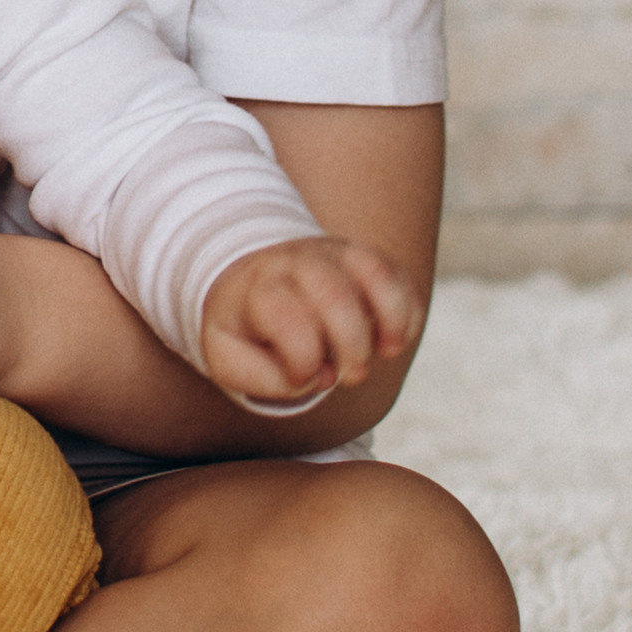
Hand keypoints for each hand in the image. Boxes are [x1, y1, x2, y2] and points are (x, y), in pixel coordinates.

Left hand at [197, 238, 420, 412]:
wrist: (246, 277)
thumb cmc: (242, 327)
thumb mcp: (224, 355)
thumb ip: (258, 376)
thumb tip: (322, 375)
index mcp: (258, 288)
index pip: (286, 317)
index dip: (303, 361)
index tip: (303, 377)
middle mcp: (295, 262)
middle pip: (333, 293)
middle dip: (352, 346)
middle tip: (352, 376)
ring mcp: (331, 253)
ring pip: (372, 269)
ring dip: (391, 319)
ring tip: (387, 351)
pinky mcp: (360, 257)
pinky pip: (395, 272)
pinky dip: (407, 309)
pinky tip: (394, 338)